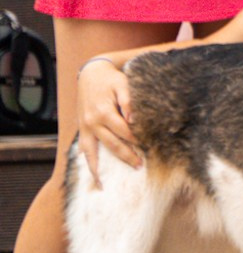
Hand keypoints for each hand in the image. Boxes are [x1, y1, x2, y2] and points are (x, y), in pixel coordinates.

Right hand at [77, 57, 138, 177]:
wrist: (90, 73)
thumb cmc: (111, 79)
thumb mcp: (123, 84)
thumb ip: (129, 101)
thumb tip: (134, 119)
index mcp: (104, 112)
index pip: (124, 132)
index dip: (137, 141)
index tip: (149, 148)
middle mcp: (92, 122)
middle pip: (112, 144)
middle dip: (127, 156)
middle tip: (140, 166)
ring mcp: (85, 127)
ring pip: (94, 151)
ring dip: (104, 166)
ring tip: (111, 179)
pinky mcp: (82, 129)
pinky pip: (84, 149)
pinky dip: (88, 163)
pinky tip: (94, 176)